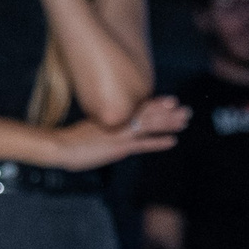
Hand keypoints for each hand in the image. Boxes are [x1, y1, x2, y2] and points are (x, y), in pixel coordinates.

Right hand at [51, 97, 189, 169]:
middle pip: (149, 114)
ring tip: (185, 121)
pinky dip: (159, 142)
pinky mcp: (120, 147)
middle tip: (187, 110)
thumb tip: (114, 130)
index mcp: (114, 116)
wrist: (61, 146)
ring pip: (150, 125)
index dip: (157, 105)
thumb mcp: (92, 130)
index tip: (171, 101)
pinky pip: (143, 144)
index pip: (139, 108)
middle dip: (169, 113)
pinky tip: (173, 141)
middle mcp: (120, 121)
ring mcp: (121, 133)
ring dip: (169, 123)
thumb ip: (106, 128)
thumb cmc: (73, 140)